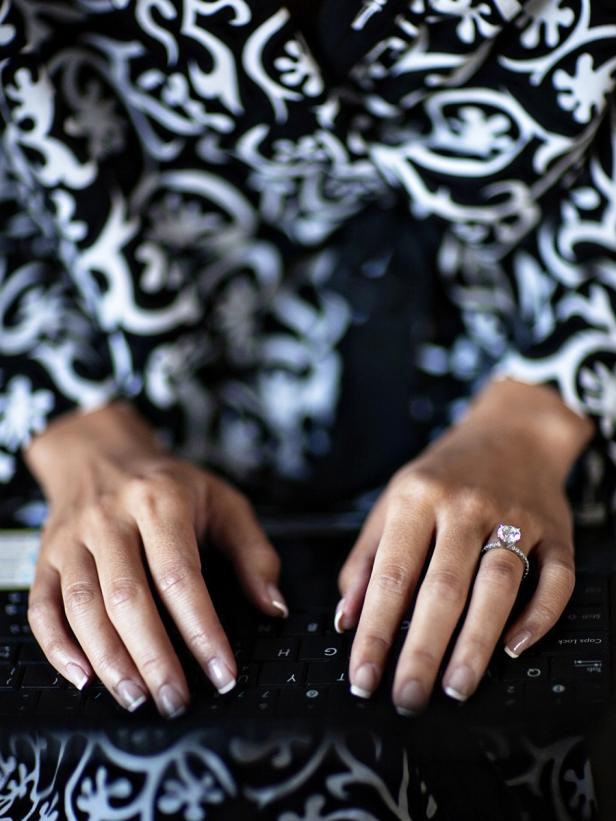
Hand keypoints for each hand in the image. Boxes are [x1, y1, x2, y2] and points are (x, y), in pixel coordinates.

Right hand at [24, 402, 284, 716]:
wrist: (100, 453)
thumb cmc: (168, 484)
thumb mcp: (222, 501)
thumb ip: (253, 553)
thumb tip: (273, 607)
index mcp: (160, 503)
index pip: (180, 576)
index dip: (201, 630)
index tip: (221, 672)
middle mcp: (111, 520)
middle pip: (127, 597)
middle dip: (153, 657)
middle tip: (175, 699)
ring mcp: (73, 540)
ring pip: (83, 606)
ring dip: (109, 660)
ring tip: (137, 697)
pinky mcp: (47, 558)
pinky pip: (42, 607)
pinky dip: (57, 647)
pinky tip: (82, 676)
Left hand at [335, 379, 593, 713]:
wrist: (511, 430)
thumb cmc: (443, 473)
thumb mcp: (393, 500)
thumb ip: (366, 558)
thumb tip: (347, 619)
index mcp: (417, 497)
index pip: (391, 575)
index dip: (375, 631)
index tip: (363, 676)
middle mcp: (464, 505)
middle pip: (443, 586)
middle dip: (422, 649)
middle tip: (407, 696)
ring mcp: (514, 516)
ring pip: (497, 585)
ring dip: (476, 641)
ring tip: (455, 687)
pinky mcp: (554, 530)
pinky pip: (554, 577)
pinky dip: (539, 614)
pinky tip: (516, 648)